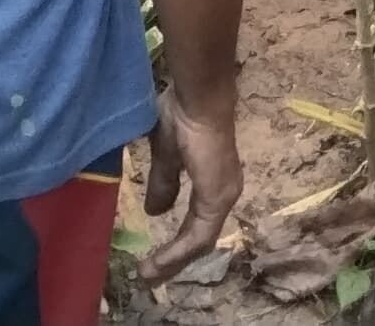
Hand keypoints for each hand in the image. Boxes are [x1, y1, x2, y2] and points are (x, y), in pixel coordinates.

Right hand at [140, 81, 240, 281]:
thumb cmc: (180, 114)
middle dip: (174, 259)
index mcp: (212, 182)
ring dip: (175, 259)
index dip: (175, 243)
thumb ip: (163, 183)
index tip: (153, 260)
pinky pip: (198, 234)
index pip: (195, 223)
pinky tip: (162, 260)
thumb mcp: (165, 154)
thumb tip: (154, 211)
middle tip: (151, 276)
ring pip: (199, 240)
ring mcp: (222, 196)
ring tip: (151, 274)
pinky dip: (179, 250)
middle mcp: (223, 193)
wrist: (196, 98)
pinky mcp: (217, 197)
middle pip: (198, 238)